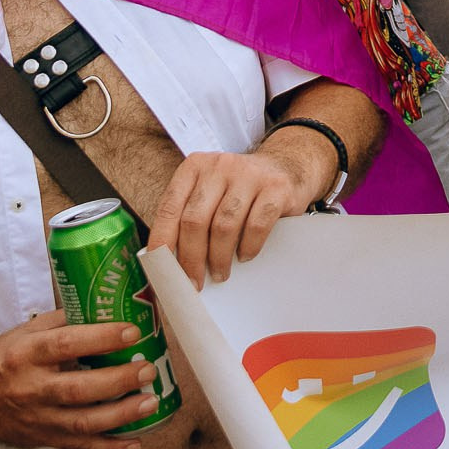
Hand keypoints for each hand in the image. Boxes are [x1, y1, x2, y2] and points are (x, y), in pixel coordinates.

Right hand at [0, 309, 162, 448]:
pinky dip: (109, 448)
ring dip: (122, 415)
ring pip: (83, 422)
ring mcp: (37, 418)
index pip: (66, 344)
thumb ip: (62, 321)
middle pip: (78, 388)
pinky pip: (80, 447)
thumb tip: (105, 308)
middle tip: (147, 368)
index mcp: (26, 354)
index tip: (131, 332)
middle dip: (118, 380)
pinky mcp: (42, 439)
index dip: (101, 338)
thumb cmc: (1, 360)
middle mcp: (31, 388)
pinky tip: (135, 442)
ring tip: (151, 402)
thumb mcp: (24, 333)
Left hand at [152, 139, 323, 287]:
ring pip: (224, 226)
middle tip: (194, 282)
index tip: (162, 269)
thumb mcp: (210, 190)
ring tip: (220, 273)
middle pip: (195, 220)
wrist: (287, 166)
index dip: (162, 241)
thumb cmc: (239, 189)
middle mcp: (219, 166)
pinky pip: (256, 225)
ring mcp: (249, 174)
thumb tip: (170, 262)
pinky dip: (248, 247)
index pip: (169, 208)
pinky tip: (244, 256)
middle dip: (191, 258)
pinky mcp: (276, 188)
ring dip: (219, 257)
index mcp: (194, 166)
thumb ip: (190, 215)